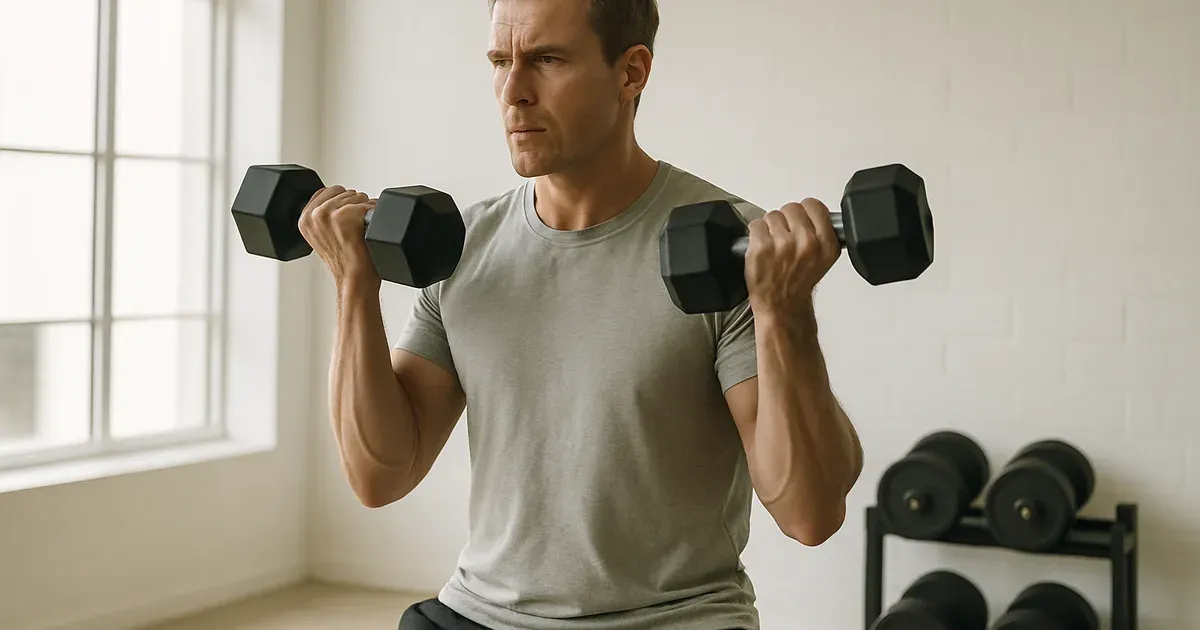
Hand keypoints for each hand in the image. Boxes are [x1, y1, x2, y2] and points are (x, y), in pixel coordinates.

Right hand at [297, 185, 379, 287]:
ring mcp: (327, 215)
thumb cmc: (346, 262)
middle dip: (356, 206)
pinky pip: (367, 204)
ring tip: (361, 231)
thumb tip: (341, 198)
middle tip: (356, 229)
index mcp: (304, 219)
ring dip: (366, 210)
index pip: (328, 191)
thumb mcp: (324, 236)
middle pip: (345, 192)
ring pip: (358, 196)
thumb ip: (325, 216)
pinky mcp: (344, 217)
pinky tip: (368, 231)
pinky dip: (373, 215)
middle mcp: (313, 215)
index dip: (344, 203)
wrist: (355, 280)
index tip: (348, 221)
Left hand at [744, 198, 840, 319]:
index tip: (800, 222)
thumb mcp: (825, 257)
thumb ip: (823, 231)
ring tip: (774, 246)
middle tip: (785, 238)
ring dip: (770, 228)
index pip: (814, 205)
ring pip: (772, 215)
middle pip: (791, 207)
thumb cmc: (799, 282)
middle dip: (786, 220)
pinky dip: (755, 235)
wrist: (782, 305)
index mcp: (826, 243)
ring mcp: (783, 244)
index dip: (804, 212)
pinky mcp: (761, 248)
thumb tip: (812, 211)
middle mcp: (807, 242)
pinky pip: (756, 224)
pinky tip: (762, 249)